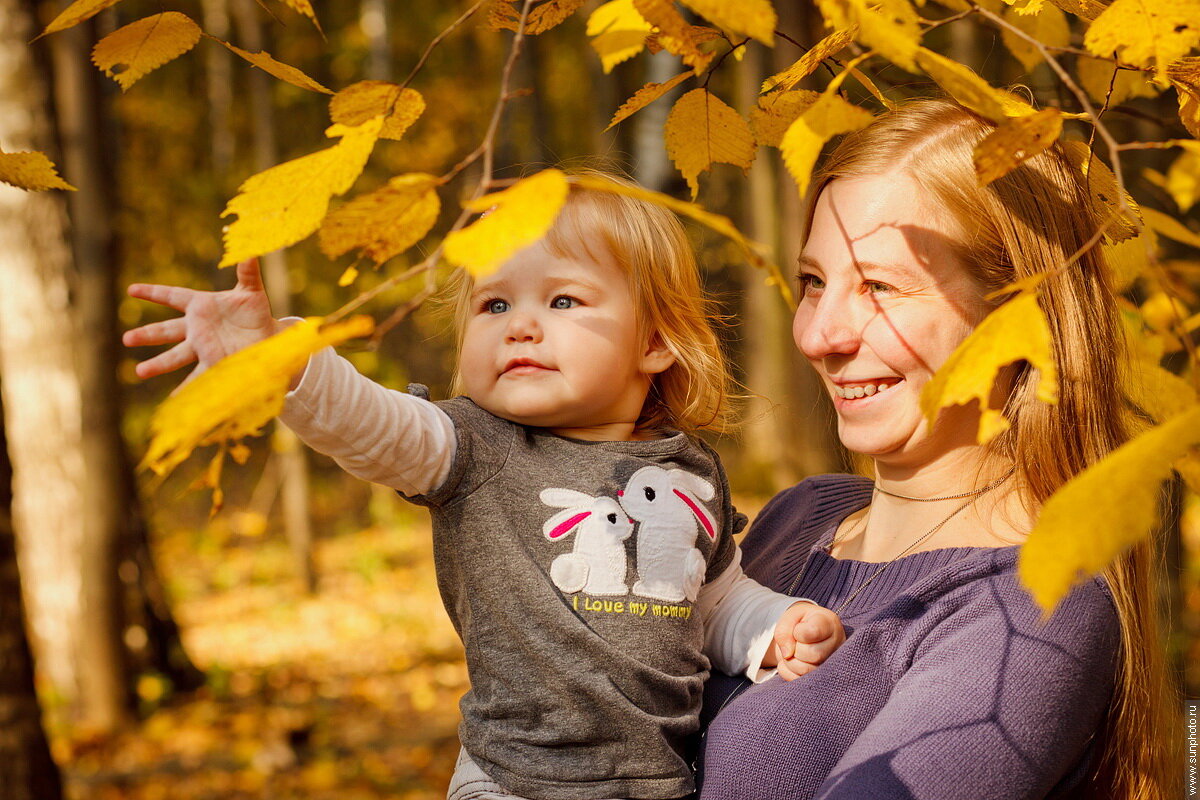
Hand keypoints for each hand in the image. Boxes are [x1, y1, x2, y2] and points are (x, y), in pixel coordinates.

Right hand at [124, 258, 281, 388]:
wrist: (269, 338)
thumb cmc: (257, 314)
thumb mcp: (252, 291)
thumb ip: (247, 270)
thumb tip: (247, 248)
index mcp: (202, 307)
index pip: (173, 296)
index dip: (153, 292)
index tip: (131, 290)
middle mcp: (198, 328)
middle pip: (167, 330)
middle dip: (147, 335)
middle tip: (127, 339)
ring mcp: (203, 347)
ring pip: (176, 356)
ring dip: (158, 364)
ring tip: (139, 372)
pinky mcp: (215, 363)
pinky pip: (198, 378)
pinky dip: (186, 391)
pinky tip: (173, 402)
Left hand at [772, 601, 844, 680]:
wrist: (802, 634)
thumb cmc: (799, 623)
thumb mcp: (789, 617)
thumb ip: (784, 630)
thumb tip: (787, 655)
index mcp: (829, 623)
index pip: (813, 632)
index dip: (798, 632)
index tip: (799, 628)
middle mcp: (837, 644)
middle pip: (813, 654)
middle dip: (795, 649)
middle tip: (795, 642)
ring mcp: (831, 664)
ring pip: (806, 670)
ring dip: (790, 661)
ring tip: (794, 652)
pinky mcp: (821, 678)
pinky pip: (798, 680)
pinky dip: (788, 671)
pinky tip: (794, 661)